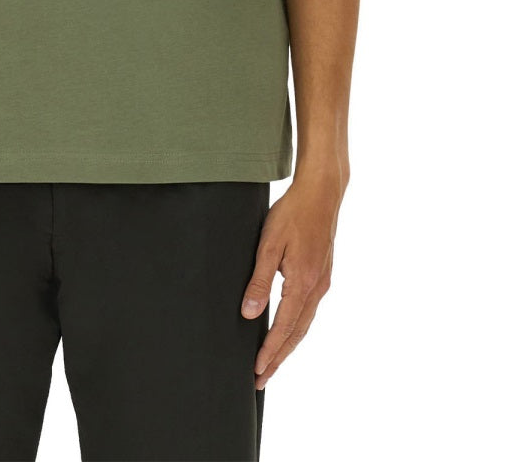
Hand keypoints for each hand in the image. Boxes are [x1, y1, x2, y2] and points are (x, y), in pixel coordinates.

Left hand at [240, 172, 343, 388]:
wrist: (322, 193)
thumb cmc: (292, 213)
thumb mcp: (269, 245)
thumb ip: (259, 281)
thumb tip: (249, 314)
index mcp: (303, 283)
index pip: (283, 328)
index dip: (269, 352)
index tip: (257, 371)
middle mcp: (317, 288)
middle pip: (296, 333)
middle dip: (278, 358)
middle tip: (261, 379)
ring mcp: (323, 282)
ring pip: (304, 324)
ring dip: (288, 346)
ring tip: (272, 362)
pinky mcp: (323, 274)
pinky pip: (309, 311)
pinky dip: (297, 328)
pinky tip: (288, 330)